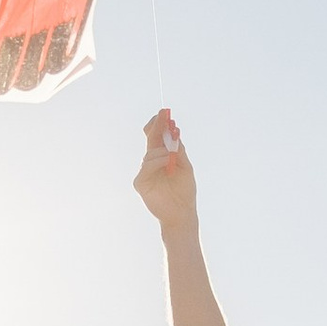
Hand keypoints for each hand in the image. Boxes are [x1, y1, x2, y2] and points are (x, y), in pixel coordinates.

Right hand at [134, 106, 195, 230]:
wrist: (182, 212)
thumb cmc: (184, 191)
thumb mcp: (185, 166)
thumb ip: (179, 150)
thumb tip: (174, 131)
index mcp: (163, 157)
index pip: (158, 137)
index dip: (160, 125)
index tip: (165, 113)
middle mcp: (152, 162)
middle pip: (151, 140)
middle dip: (157, 127)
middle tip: (163, 116)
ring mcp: (146, 172)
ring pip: (150, 152)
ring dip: (162, 149)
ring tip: (171, 153)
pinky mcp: (141, 182)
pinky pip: (147, 166)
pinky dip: (157, 161)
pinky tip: (167, 161)